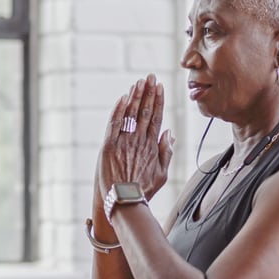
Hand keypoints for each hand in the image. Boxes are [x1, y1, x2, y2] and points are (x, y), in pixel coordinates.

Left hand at [96, 74, 174, 200]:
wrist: (125, 201)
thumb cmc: (143, 190)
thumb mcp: (162, 174)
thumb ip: (166, 152)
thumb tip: (169, 132)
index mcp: (152, 146)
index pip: (157, 118)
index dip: (158, 101)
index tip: (160, 87)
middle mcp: (139, 141)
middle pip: (145, 111)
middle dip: (148, 92)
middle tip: (150, 77)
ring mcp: (124, 142)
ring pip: (130, 114)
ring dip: (135, 96)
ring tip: (138, 82)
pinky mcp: (109, 146)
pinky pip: (114, 124)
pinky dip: (119, 110)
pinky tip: (123, 97)